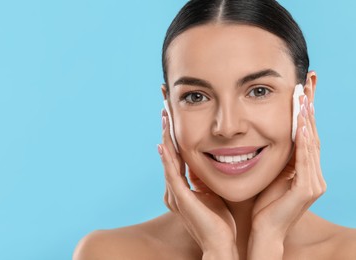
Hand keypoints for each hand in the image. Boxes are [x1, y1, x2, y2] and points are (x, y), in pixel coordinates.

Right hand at [158, 109, 237, 258]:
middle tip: (165, 108)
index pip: (176, 155)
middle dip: (166, 130)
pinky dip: (167, 159)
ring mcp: (175, 194)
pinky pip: (172, 174)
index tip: (173, 116)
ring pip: (168, 159)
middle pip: (168, 152)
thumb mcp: (212, 193)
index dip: (173, 135)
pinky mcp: (180, 199)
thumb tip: (208, 163)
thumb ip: (205, 179)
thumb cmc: (219, 221)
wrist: (220, 245)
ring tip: (164, 117)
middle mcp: (173, 189)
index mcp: (181, 187)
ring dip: (166, 137)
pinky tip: (164, 144)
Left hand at [248, 95, 325, 257]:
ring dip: (308, 119)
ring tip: (304, 97)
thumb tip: (265, 134)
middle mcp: (313, 173)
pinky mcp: (307, 190)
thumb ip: (276, 157)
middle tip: (309, 80)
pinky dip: (304, 143)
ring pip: (312, 143)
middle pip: (313, 133)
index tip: (301, 87)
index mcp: (303, 168)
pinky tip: (303, 126)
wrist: (264, 230)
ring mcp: (313, 182)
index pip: (305, 133)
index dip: (305, 110)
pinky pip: (306, 161)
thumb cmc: (263, 203)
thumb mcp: (270, 174)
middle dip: (310, 106)